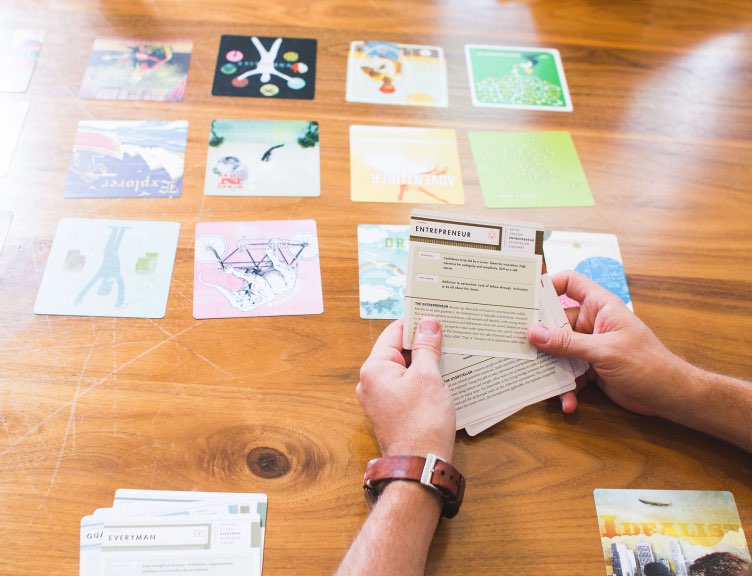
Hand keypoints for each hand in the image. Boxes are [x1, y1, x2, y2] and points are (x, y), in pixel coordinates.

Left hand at [357, 318, 455, 461]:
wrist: (420, 466)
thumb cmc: (422, 423)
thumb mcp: (429, 377)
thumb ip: (427, 347)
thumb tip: (428, 323)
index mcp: (374, 369)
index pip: (393, 333)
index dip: (415, 322)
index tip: (435, 315)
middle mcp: (371, 382)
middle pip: (397, 350)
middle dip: (422, 343)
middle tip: (447, 333)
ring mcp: (380, 399)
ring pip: (403, 369)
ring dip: (424, 362)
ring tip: (448, 353)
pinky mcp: (392, 412)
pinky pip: (406, 386)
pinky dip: (422, 379)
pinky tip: (442, 377)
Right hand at [528, 271, 688, 417]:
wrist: (670, 396)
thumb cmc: (647, 364)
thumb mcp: (604, 351)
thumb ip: (568, 343)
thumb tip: (534, 333)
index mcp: (600, 306)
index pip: (570, 283)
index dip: (548, 284)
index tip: (524, 296)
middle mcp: (591, 323)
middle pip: (555, 322)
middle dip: (539, 337)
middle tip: (517, 347)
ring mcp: (589, 346)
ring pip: (558, 351)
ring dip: (551, 369)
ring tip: (540, 382)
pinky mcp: (589, 367)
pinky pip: (567, 373)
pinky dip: (565, 388)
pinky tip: (568, 401)